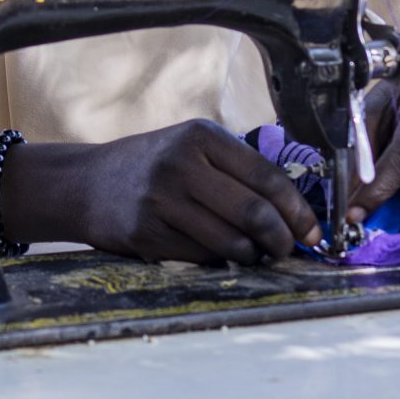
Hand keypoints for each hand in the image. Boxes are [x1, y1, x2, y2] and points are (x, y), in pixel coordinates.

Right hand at [3, 121, 320, 263]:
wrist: (86, 184)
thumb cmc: (152, 166)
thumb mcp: (191, 148)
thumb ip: (236, 168)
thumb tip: (295, 207)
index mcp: (201, 137)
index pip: (266, 176)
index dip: (298, 209)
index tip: (313, 230)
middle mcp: (181, 164)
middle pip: (253, 212)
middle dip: (281, 239)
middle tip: (288, 249)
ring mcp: (161, 200)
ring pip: (230, 241)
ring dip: (253, 255)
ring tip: (256, 254)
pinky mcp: (146, 233)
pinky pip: (201, 256)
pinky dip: (219, 261)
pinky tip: (219, 254)